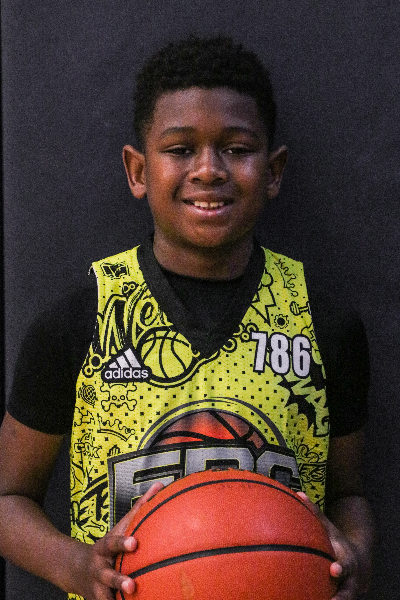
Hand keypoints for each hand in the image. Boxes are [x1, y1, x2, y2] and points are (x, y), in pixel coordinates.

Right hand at [73, 482, 163, 599]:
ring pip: (107, 598)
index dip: (122, 543)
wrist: (75, 570)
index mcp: (103, 548)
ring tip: (131, 598)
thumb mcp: (120, 527)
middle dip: (119, 581)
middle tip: (132, 585)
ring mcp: (98, 589)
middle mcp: (99, 570)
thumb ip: (140, 508)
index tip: (134, 543)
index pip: (112, 544)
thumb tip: (160, 485)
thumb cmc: (108, 546)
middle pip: (108, 576)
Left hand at [297, 492, 364, 599]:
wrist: (359, 564)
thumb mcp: (330, 529)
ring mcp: (347, 593)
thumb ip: (316, 514)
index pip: (345, 565)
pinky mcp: (342, 599)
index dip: (341, 568)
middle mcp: (349, 581)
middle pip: (347, 593)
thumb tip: (299, 495)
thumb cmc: (338, 545)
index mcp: (346, 561)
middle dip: (340, 598)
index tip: (334, 569)